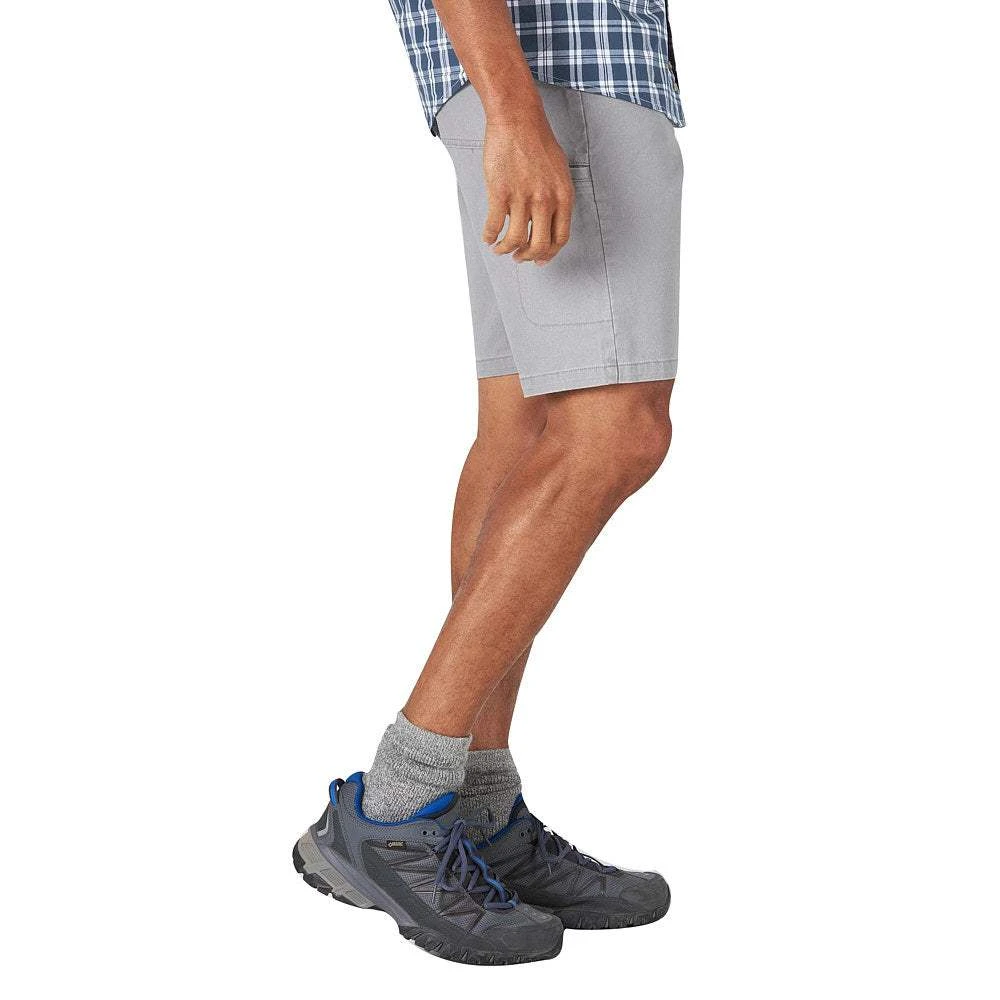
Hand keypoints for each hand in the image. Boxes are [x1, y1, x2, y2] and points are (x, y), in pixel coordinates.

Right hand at [481, 110, 574, 264]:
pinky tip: (488, 237)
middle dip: (528, 257)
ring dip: (506, 250)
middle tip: (519, 257)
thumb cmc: (538, 141)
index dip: (549, 254)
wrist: (517, 119)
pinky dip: (490, 236)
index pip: (560, 238)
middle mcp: (545, 201)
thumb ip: (556, 198)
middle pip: (539, 245)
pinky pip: (495, 225)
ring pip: (515, 240)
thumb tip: (546, 221)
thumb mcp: (559, 172)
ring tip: (500, 249)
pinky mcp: (500, 193)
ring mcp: (522, 198)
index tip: (539, 259)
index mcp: (563, 196)